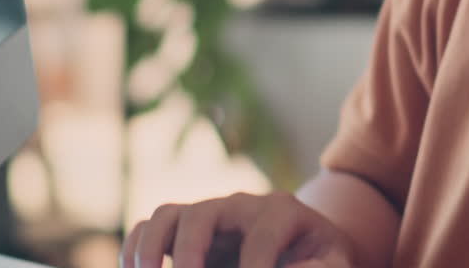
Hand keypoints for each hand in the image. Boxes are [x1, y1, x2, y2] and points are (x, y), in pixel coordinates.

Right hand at [122, 191, 360, 267]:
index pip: (261, 237)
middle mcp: (240, 206)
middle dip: (191, 252)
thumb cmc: (320, 256)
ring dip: (150, 247)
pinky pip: (150, 228)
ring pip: (168, 215)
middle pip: (203, 215)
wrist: (308, 244)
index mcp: (281, 211)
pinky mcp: (188, 231)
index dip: (254, 267)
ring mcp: (210, 216)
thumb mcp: (333, 262)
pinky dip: (135, 249)